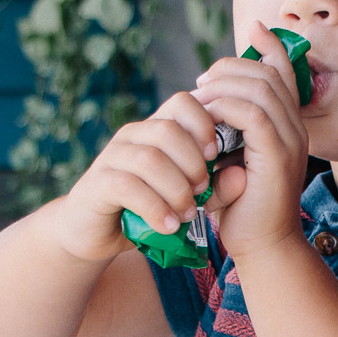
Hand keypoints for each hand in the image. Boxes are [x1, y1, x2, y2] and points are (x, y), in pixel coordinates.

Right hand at [62, 90, 217, 262]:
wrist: (96, 234)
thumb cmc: (150, 210)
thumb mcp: (188, 196)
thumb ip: (216, 187)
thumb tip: (241, 174)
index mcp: (156, 128)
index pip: (183, 102)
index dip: (204, 123)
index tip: (216, 154)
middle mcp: (132, 136)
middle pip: (168, 131)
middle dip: (193, 163)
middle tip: (203, 191)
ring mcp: (111, 157)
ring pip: (150, 159)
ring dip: (176, 189)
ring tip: (188, 214)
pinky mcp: (97, 184)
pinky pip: (129, 187)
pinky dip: (155, 208)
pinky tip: (169, 226)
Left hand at [192, 21, 309, 257]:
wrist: (262, 246)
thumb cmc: (243, 207)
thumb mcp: (234, 160)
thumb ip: (231, 131)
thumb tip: (205, 103)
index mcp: (289, 126)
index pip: (285, 72)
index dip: (269, 46)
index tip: (251, 29)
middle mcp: (297, 128)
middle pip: (269, 73)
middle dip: (231, 67)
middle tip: (201, 83)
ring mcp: (291, 141)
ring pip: (261, 88)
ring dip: (224, 86)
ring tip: (197, 98)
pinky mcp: (278, 156)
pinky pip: (254, 114)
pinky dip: (226, 108)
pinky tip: (206, 117)